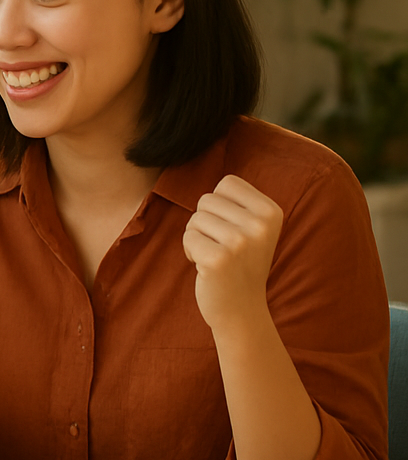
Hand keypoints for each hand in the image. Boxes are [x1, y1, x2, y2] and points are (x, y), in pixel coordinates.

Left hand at [183, 175, 282, 334]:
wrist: (242, 310)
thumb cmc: (239, 263)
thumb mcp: (251, 227)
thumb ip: (238, 201)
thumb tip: (218, 149)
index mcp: (272, 211)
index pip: (226, 183)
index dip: (219, 206)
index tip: (231, 230)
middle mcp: (261, 224)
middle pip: (206, 200)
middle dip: (204, 223)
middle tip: (222, 248)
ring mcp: (241, 242)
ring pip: (194, 219)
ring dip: (197, 239)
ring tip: (216, 258)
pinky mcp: (220, 259)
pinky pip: (188, 238)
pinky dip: (191, 253)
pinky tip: (208, 269)